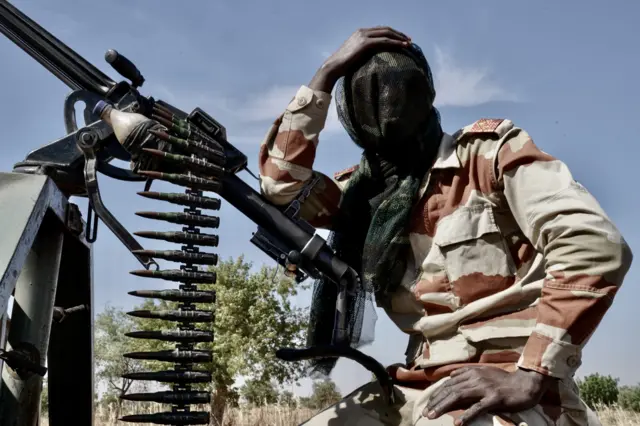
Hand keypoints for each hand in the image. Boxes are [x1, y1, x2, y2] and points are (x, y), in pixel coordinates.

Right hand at [308, 27, 410, 92]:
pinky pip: (384, 41)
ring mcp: (363, 36)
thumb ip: (365, 53)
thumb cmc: (343, 67)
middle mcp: (362, 32)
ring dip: (399, 38)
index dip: (392, 34)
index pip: (380, 30)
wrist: (333, 67)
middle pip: (386, 29)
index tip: (402, 40)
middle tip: (409, 40)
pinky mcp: (364, 43)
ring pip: (386, 33)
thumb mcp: (356, 56)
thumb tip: (374, 60)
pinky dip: (394, 43)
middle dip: (399, 34)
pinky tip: (402, 47)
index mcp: (360, 33)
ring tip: (409, 43)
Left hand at [424, 366, 554, 425]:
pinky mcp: (494, 398)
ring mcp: (485, 388)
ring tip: (433, 416)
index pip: (449, 383)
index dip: (437, 394)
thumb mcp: (483, 373)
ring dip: (443, 407)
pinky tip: (457, 423)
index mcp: (472, 372)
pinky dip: (466, 416)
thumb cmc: (504, 381)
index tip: (428, 404)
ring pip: (458, 396)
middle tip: (426, 413)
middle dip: (436, 402)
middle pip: (450, 390)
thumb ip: (467, 374)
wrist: (526, 383)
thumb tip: (450, 376)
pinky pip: (477, 408)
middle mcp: (475, 378)